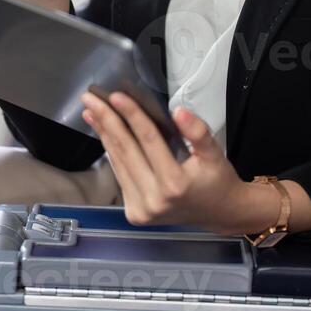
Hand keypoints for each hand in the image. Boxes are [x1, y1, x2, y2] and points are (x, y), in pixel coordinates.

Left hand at [81, 91, 254, 233]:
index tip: (115, 95)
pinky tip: (104, 134)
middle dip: (107, 121)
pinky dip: (112, 153)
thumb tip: (178, 111)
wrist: (220, 214)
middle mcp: (154, 200)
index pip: (148, 140)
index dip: (131, 115)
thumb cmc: (217, 180)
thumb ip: (197, 132)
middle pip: (126, 151)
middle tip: (90, 98)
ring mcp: (141, 210)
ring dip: (103, 135)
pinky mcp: (134, 214)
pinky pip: (120, 176)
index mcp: (175, 184)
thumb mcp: (214, 153)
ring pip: (118, 163)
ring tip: (91, 112)